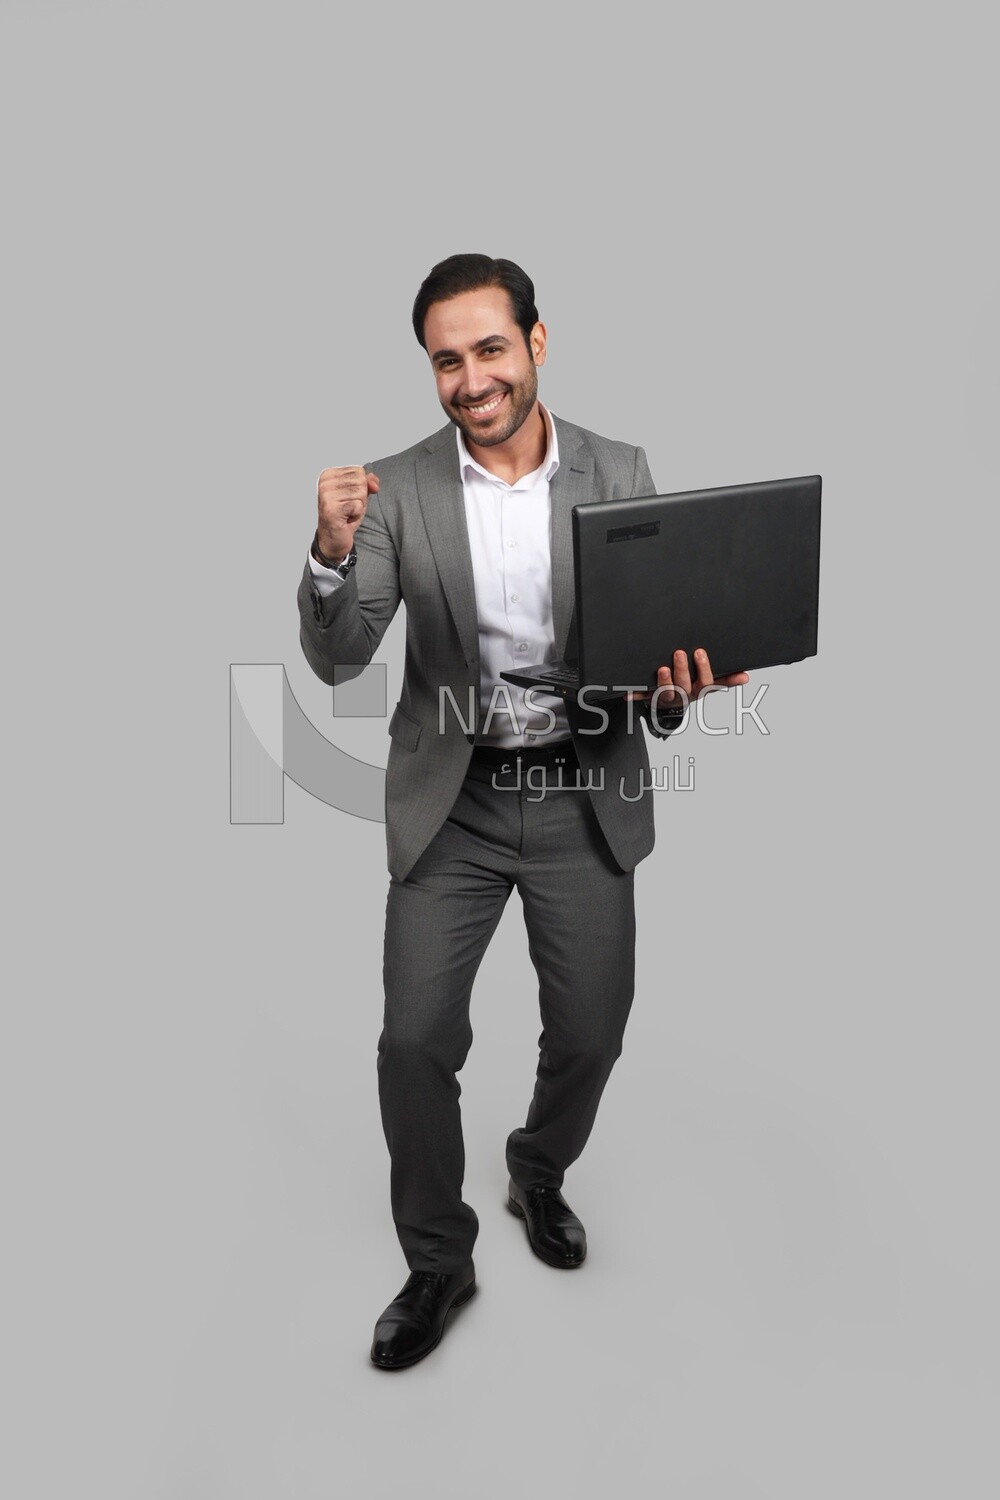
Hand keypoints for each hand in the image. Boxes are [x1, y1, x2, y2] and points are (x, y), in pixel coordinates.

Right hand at [316, 466, 379, 563]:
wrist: (334, 538)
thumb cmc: (345, 515)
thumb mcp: (359, 495)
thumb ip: (368, 482)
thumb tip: (374, 482)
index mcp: (328, 475)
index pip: (359, 471)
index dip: (361, 487)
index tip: (348, 499)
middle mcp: (325, 484)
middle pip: (361, 481)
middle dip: (361, 497)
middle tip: (348, 508)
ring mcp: (327, 496)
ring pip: (361, 493)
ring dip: (359, 506)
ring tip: (347, 513)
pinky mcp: (332, 509)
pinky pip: (358, 505)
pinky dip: (357, 515)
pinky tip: (346, 519)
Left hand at [626, 649, 748, 710]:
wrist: (671, 707)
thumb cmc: (692, 687)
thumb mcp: (709, 683)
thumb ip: (726, 679)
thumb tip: (747, 676)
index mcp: (699, 689)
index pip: (706, 682)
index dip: (705, 669)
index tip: (701, 653)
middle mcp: (684, 694)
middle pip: (685, 685)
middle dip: (683, 670)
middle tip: (679, 653)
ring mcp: (668, 697)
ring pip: (666, 692)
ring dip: (664, 682)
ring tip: (662, 669)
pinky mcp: (651, 698)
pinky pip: (642, 697)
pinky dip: (635, 695)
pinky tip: (627, 693)